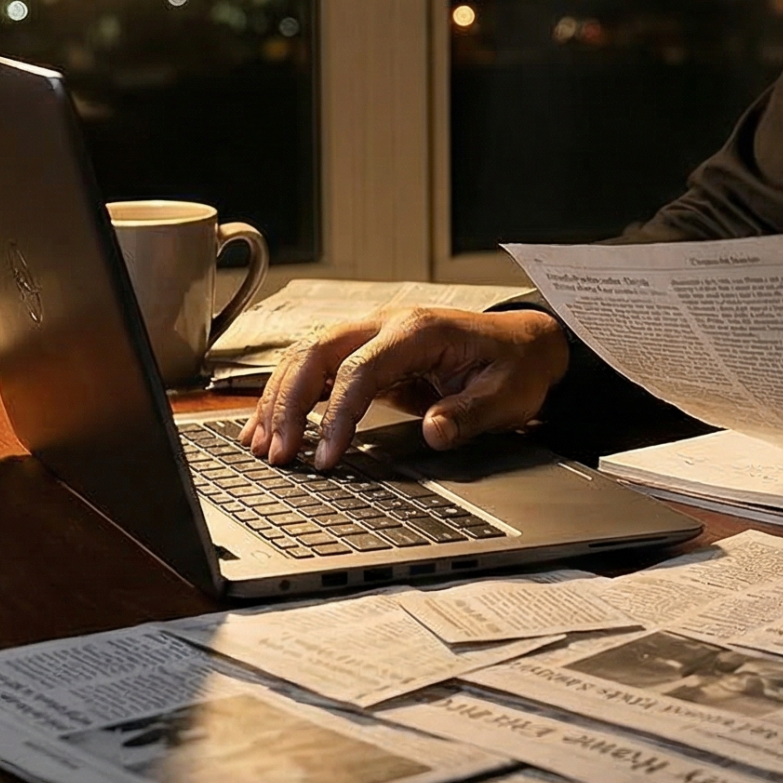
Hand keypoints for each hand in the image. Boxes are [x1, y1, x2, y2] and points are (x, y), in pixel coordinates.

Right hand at [239, 308, 570, 468]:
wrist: (522, 346)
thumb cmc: (513, 368)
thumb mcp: (505, 397)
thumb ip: (469, 414)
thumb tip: (435, 432)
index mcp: (417, 331)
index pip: (360, 369)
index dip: (336, 415)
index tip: (325, 458)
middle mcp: (385, 324)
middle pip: (317, 352)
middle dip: (288, 403)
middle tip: (277, 454)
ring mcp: (370, 334)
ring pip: (306, 355)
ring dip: (278, 398)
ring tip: (260, 445)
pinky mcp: (364, 351)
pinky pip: (314, 367)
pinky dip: (287, 394)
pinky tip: (268, 425)